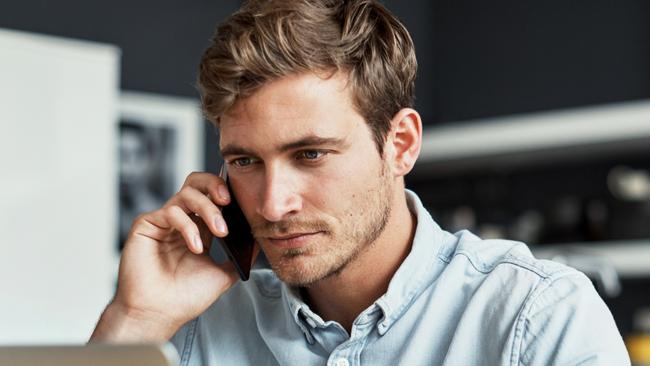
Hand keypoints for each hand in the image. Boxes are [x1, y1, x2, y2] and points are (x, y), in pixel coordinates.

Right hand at [90, 172, 255, 342]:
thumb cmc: (185, 298)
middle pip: (196, 183)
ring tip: (220, 232)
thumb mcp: (224, 274)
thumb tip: (260, 241)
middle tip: (228, 201)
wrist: (159, 314)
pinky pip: (171, 211)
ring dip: (208, 209)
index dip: (227, 194)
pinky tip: (196, 247)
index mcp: (198, 229)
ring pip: (186, 194)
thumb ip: (242, 257)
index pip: (212, 197)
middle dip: (215, 184)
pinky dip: (188, 226)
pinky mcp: (146, 225)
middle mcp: (181, 221)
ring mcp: (163, 221)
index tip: (244, 203)